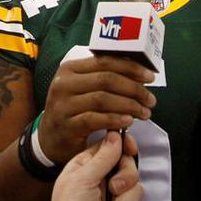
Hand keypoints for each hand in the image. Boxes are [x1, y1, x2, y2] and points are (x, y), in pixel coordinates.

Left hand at [36, 131, 144, 200]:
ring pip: (137, 194)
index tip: (131, 150)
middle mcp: (102, 183)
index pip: (114, 147)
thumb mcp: (83, 180)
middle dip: (125, 182)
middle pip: (131, 170)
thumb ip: (102, 157)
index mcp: (88, 167)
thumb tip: (115, 135)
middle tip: (112, 190)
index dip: (125, 147)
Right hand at [39, 56, 155, 163]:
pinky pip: (95, 119)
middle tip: (150, 99)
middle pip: (106, 79)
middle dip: (134, 88)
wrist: (49, 138)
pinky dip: (115, 119)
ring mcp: (63, 104)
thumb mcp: (83, 88)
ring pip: (103, 99)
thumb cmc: (73, 110)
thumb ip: (104, 78)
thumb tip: (139, 75)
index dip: (130, 67)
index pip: (104, 61)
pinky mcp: (67, 125)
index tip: (150, 77)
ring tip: (144, 113)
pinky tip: (129, 121)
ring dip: (129, 105)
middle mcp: (64, 83)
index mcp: (70, 68)